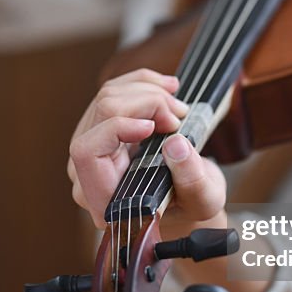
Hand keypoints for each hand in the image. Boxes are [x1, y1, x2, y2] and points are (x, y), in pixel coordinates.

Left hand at [67, 69, 227, 238]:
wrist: (186, 199)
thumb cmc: (191, 207)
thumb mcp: (203, 200)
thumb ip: (192, 180)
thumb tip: (175, 144)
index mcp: (105, 200)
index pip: (88, 152)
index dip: (117, 128)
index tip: (153, 127)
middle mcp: (88, 173)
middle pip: (102, 113)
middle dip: (145, 102)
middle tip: (180, 115)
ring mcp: (92, 147)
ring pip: (108, 96)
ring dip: (147, 90)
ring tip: (179, 105)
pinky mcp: (102, 129)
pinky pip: (113, 92)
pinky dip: (142, 84)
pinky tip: (165, 88)